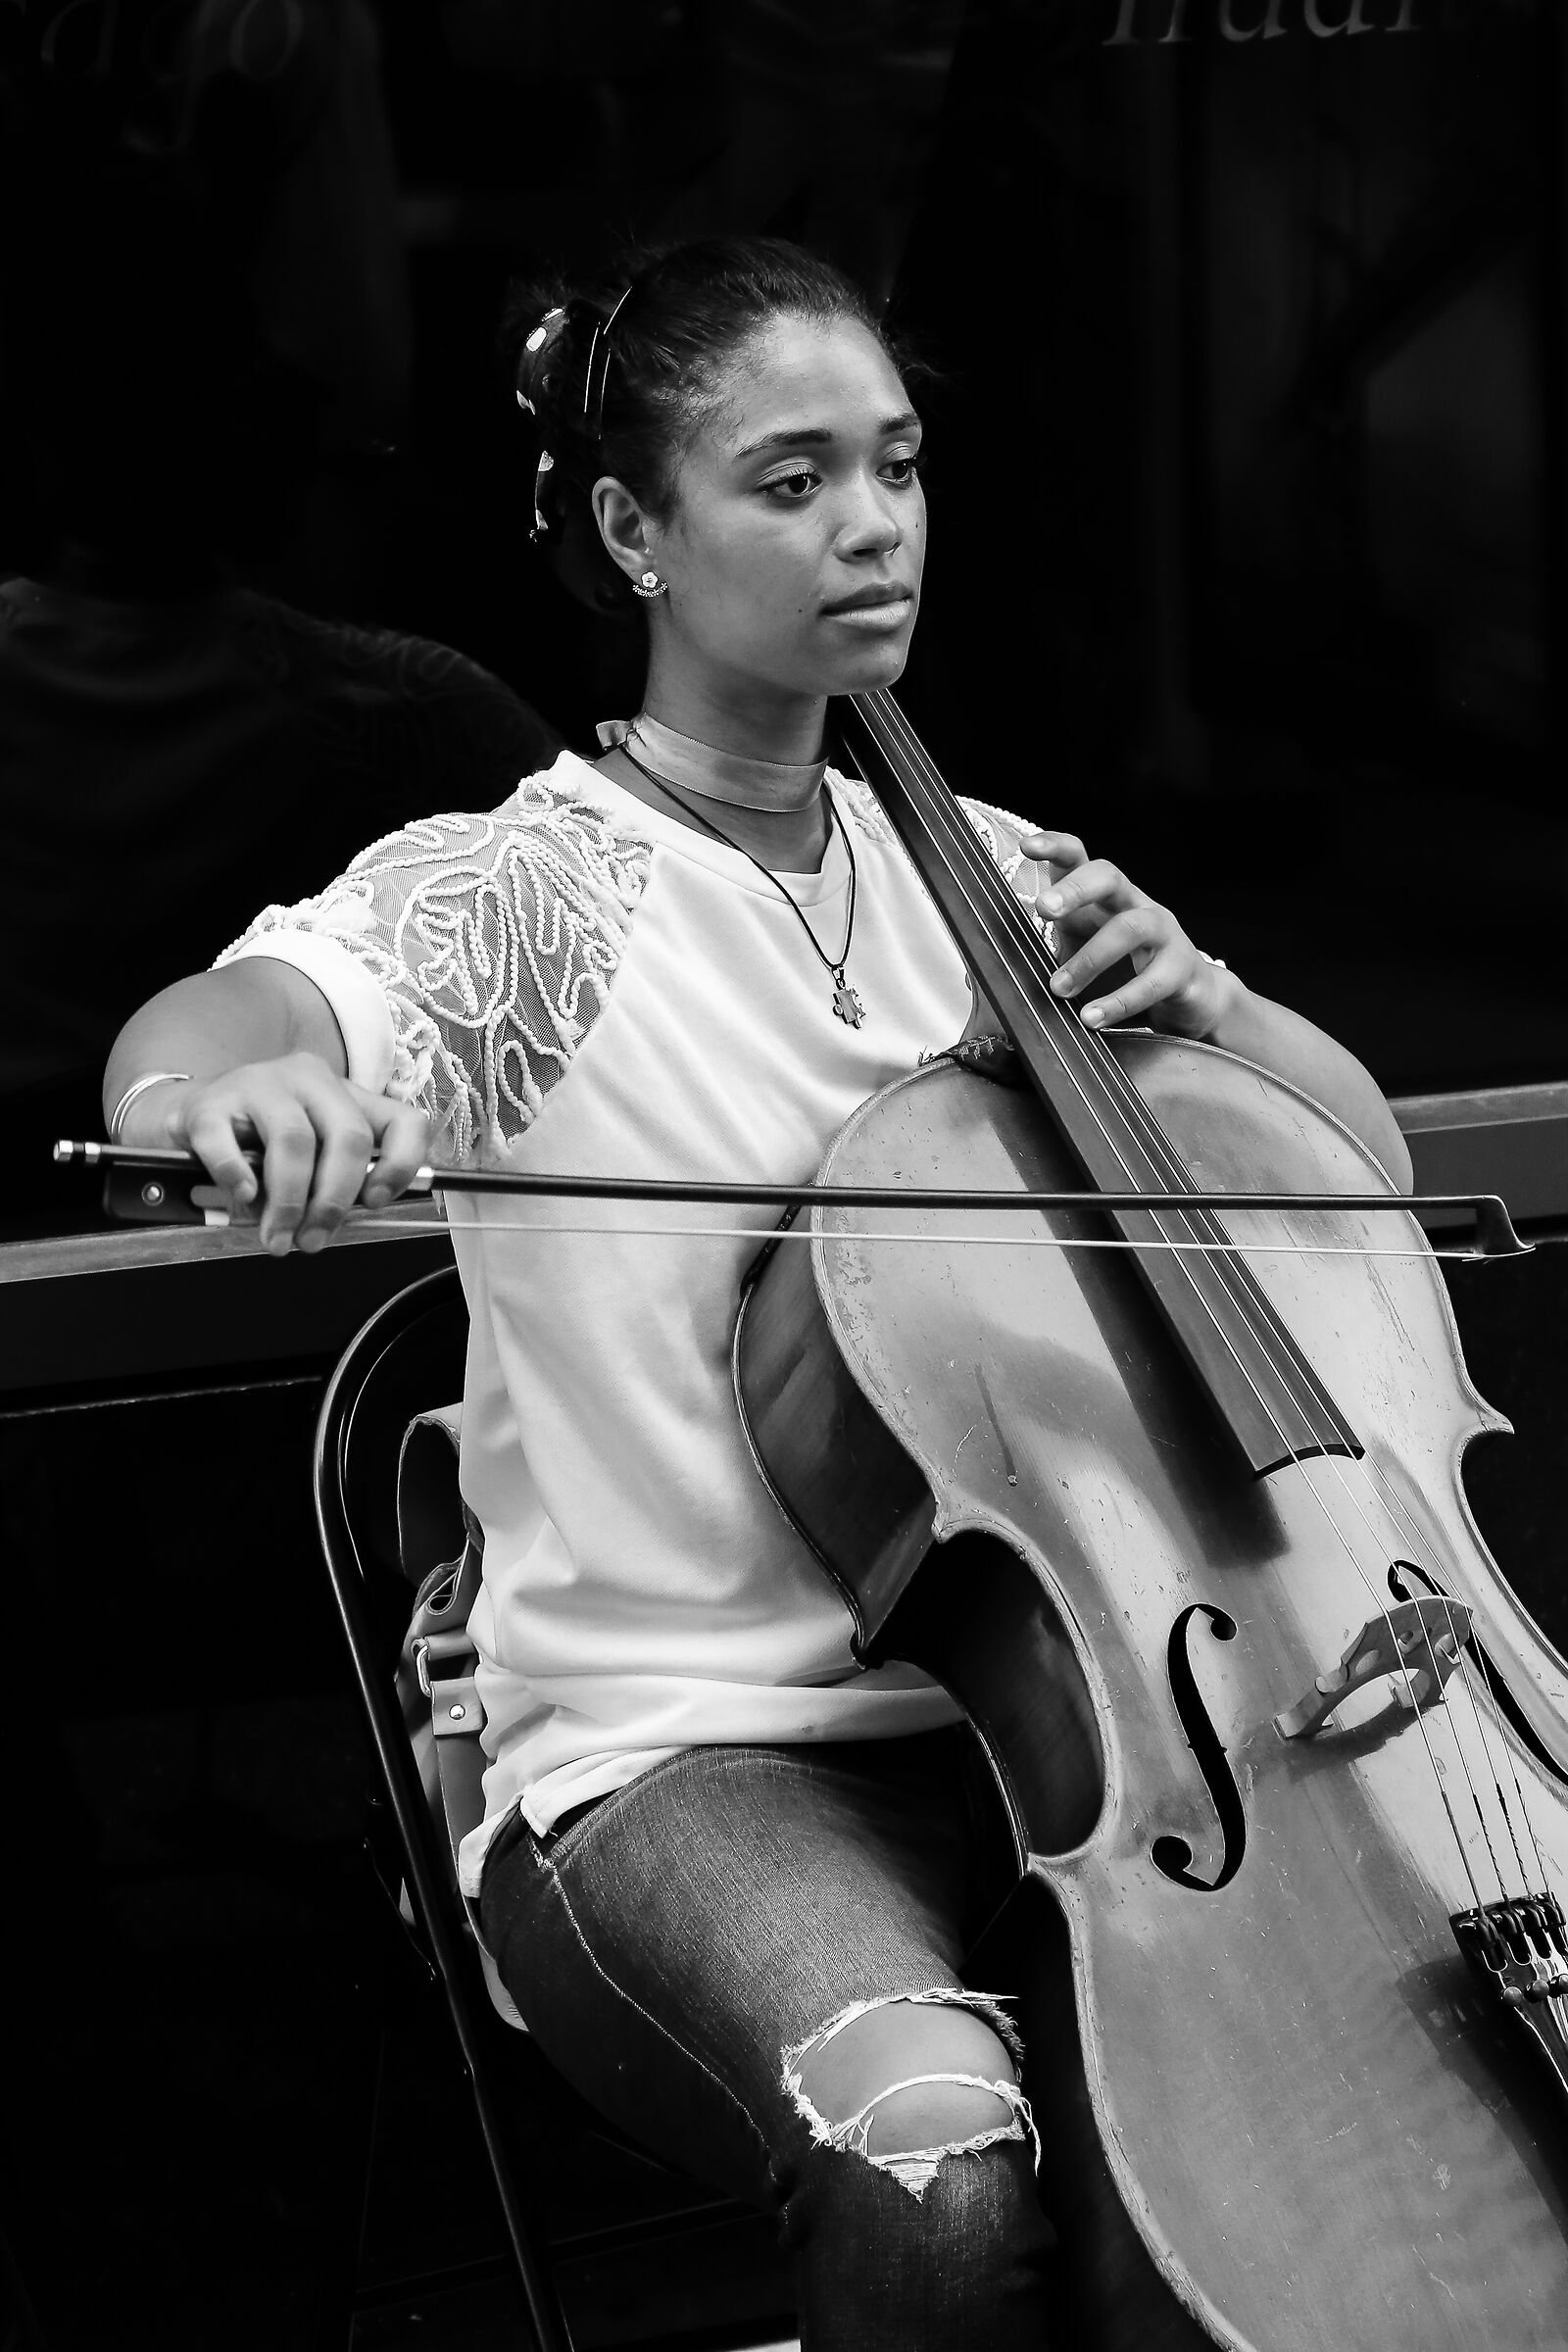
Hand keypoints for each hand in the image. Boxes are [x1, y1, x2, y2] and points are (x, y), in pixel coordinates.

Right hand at [125, 1054, 429, 1255]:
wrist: (187, 1117)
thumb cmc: (257, 1145)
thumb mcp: (309, 1157)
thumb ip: (332, 1182)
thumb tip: (335, 1222)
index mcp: (344, 1096)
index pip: (403, 1121)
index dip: (401, 1165)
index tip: (377, 1201)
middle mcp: (309, 1080)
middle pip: (348, 1137)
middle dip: (335, 1200)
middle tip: (314, 1239)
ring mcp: (258, 1084)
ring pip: (294, 1141)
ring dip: (290, 1202)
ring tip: (278, 1237)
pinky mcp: (209, 1103)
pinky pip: (227, 1142)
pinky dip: (238, 1177)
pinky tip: (243, 1197)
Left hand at [1018, 831, 1232, 1037]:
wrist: (1191, 1000)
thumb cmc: (1124, 973)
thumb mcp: (1080, 956)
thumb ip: (1043, 955)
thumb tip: (983, 971)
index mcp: (1104, 898)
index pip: (1080, 858)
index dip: (1056, 847)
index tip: (1027, 847)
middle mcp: (1135, 904)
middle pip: (1109, 876)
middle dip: (1075, 889)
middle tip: (1043, 910)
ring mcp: (1164, 933)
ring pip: (1131, 927)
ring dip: (1090, 958)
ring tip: (1058, 989)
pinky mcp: (1182, 968)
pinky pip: (1153, 980)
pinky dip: (1120, 1001)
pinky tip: (1093, 1018)